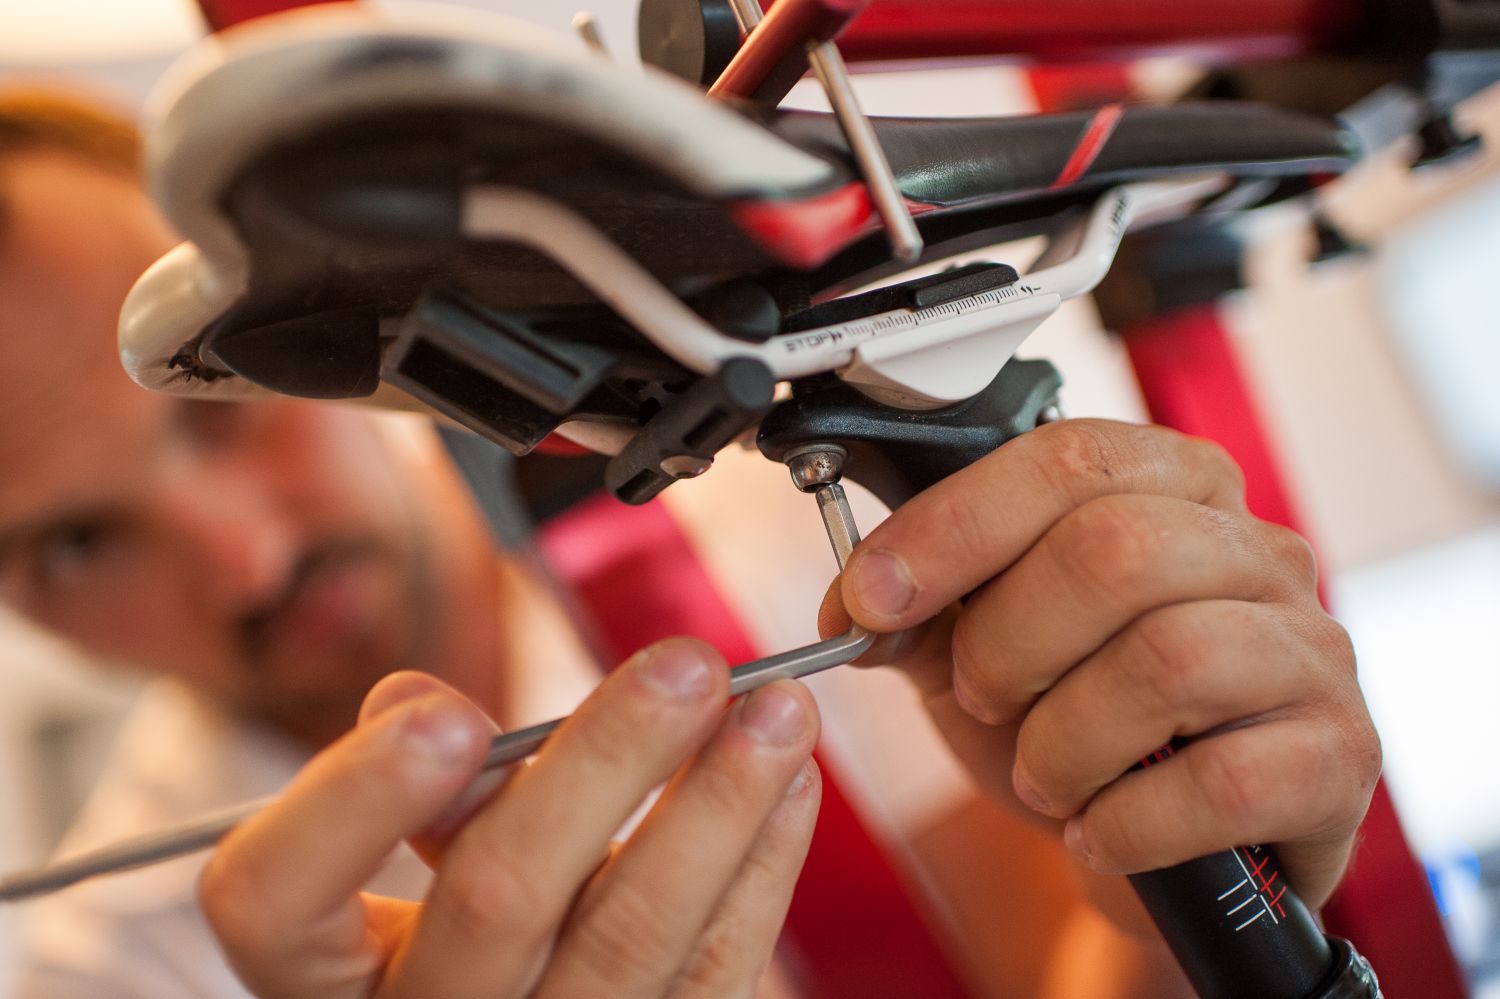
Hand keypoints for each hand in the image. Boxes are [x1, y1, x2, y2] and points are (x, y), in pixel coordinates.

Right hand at [199, 638, 820, 998]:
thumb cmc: (450, 948)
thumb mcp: (392, 888)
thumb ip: (405, 793)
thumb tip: (414, 699)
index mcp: (325, 978)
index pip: (273, 897)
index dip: (353, 800)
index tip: (450, 714)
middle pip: (496, 898)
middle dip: (605, 763)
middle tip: (689, 667)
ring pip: (632, 938)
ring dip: (718, 807)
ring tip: (778, 712)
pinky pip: (713, 972)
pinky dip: (760, 868)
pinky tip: (789, 786)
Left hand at [822, 419, 1378, 917]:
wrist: (1157, 842)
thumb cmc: (1075, 722)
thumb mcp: (972, 650)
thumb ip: (912, 615)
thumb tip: (854, 600)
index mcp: (1170, 487)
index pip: (1066, 459)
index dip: (954, 526)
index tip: (872, 594)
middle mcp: (1255, 549)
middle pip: (1117, 551)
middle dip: (1008, 641)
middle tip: (983, 698)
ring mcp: (1311, 649)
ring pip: (1169, 661)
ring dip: (1063, 738)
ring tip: (1040, 772)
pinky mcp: (1338, 755)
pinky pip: (1224, 782)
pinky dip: (1128, 821)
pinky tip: (1098, 830)